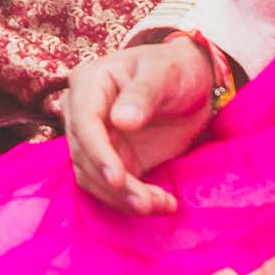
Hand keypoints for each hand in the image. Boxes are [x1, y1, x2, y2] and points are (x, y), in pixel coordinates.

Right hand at [62, 38, 221, 215]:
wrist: (191, 84)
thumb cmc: (176, 69)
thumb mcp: (164, 74)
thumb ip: (143, 94)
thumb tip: (121, 120)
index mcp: (89, 83)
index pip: (83, 123)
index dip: (98, 153)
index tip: (118, 179)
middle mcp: (82, 112)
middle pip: (84, 156)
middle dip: (115, 185)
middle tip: (149, 202)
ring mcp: (94, 139)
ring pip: (93, 178)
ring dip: (123, 198)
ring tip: (161, 204)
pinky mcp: (110, 160)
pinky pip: (109, 187)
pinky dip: (131, 200)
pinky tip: (161, 203)